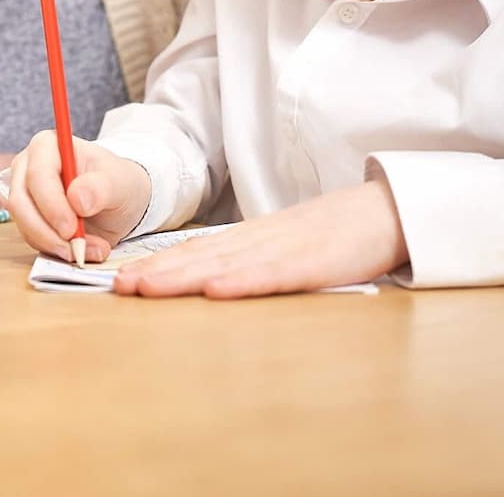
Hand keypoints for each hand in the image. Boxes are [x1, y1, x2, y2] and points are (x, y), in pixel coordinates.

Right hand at [7, 130, 151, 264]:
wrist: (119, 202)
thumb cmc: (117, 182)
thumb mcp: (119, 182)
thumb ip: (100, 187)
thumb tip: (77, 199)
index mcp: (47, 147)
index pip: (37, 174)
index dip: (51, 203)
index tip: (71, 228)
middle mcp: (28, 168)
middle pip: (20, 202)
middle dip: (47, 231)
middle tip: (76, 248)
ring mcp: (25, 194)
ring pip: (23, 224)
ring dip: (54, 244)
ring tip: (88, 250)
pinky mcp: (28, 218)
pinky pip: (32, 238)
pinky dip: (55, 250)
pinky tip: (81, 250)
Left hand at [112, 179, 407, 298]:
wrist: (387, 212)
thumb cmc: (335, 235)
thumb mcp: (284, 245)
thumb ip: (249, 260)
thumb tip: (208, 280)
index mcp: (251, 239)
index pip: (195, 251)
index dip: (157, 265)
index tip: (122, 279)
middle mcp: (259, 240)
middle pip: (198, 256)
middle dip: (156, 272)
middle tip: (117, 286)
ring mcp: (284, 250)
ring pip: (224, 264)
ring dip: (182, 276)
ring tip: (146, 287)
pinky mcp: (314, 264)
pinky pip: (272, 274)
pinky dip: (242, 282)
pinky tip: (215, 290)